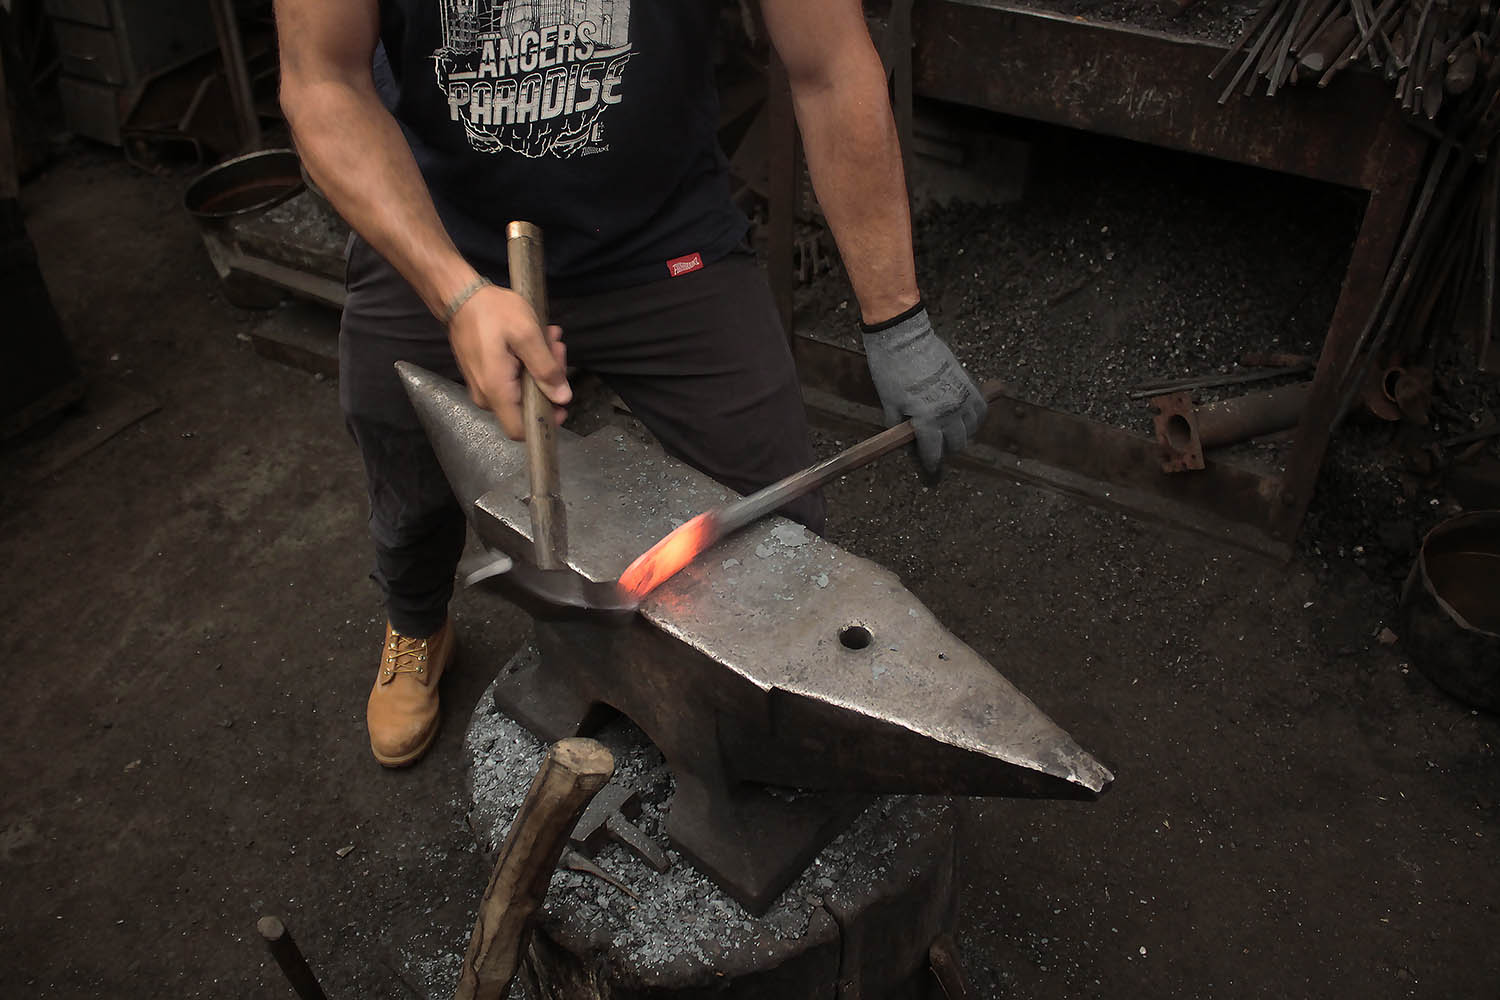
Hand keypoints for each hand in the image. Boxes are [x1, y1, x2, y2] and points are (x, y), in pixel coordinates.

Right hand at [446, 283, 570, 439]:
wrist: (460, 296)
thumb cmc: (492, 311)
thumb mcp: (527, 335)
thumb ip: (546, 369)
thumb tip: (562, 398)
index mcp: (497, 391)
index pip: (520, 431)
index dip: (544, 421)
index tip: (560, 400)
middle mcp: (487, 396)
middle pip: (526, 406)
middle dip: (548, 380)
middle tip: (557, 350)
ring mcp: (483, 386)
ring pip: (522, 390)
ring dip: (540, 367)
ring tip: (549, 339)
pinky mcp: (484, 374)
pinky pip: (511, 379)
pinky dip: (527, 362)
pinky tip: (535, 340)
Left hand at [862, 306, 985, 472]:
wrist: (904, 338)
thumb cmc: (890, 371)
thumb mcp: (889, 405)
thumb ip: (900, 429)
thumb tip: (908, 444)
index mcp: (928, 419)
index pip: (933, 453)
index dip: (930, 464)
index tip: (929, 469)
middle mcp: (950, 411)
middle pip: (956, 444)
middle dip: (944, 450)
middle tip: (935, 448)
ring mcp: (963, 396)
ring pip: (971, 429)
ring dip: (961, 435)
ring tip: (948, 434)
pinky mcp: (969, 383)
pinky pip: (980, 409)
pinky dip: (974, 418)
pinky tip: (964, 419)